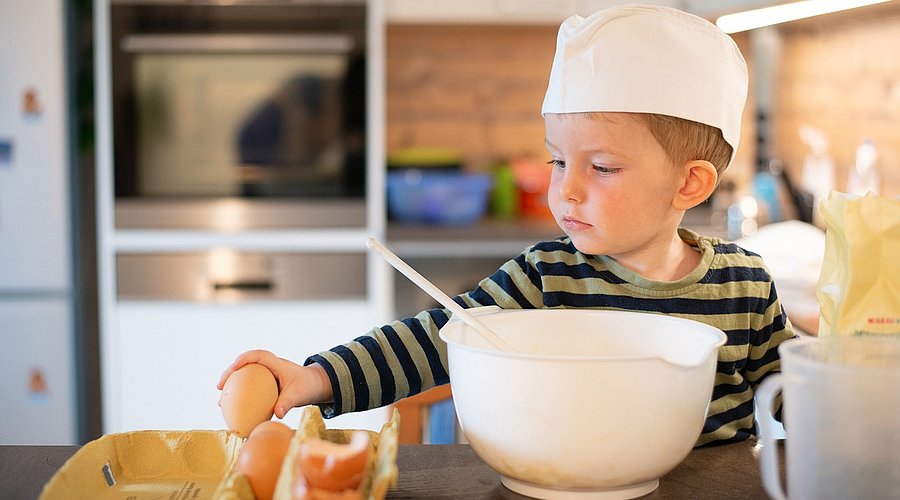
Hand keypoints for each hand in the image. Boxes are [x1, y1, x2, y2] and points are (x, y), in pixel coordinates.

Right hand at [217, 350, 333, 418]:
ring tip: (221, 401)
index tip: (234, 367)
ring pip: (244, 376)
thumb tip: (277, 414)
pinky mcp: (263, 384)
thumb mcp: (298, 395)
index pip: (259, 356)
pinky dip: (239, 395)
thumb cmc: (306, 386)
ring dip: (231, 385)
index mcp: (277, 364)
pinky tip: (232, 409)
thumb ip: (287, 403)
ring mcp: (265, 375)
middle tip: (220, 386)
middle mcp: (268, 367)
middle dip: (230, 373)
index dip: (245, 359)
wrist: (314, 385)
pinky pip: (248, 386)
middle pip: (245, 365)